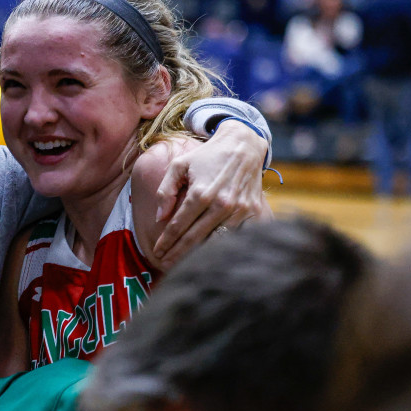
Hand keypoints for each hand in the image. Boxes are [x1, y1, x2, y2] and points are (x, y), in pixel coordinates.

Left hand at [149, 120, 269, 268]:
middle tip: (164, 265)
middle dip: (177, 254)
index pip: (178, 226)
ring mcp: (240, 211)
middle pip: (194, 239)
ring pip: (216, 242)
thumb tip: (159, 218)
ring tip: (184, 264)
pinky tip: (212, 255)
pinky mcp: (254, 212)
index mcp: (201, 193)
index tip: (156, 252)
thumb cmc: (207, 155)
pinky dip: (224, 247)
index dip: (166, 242)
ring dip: (200, 254)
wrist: (244, 145)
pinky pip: (236, 237)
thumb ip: (165, 191)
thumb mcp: (180, 165)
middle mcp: (221, 205)